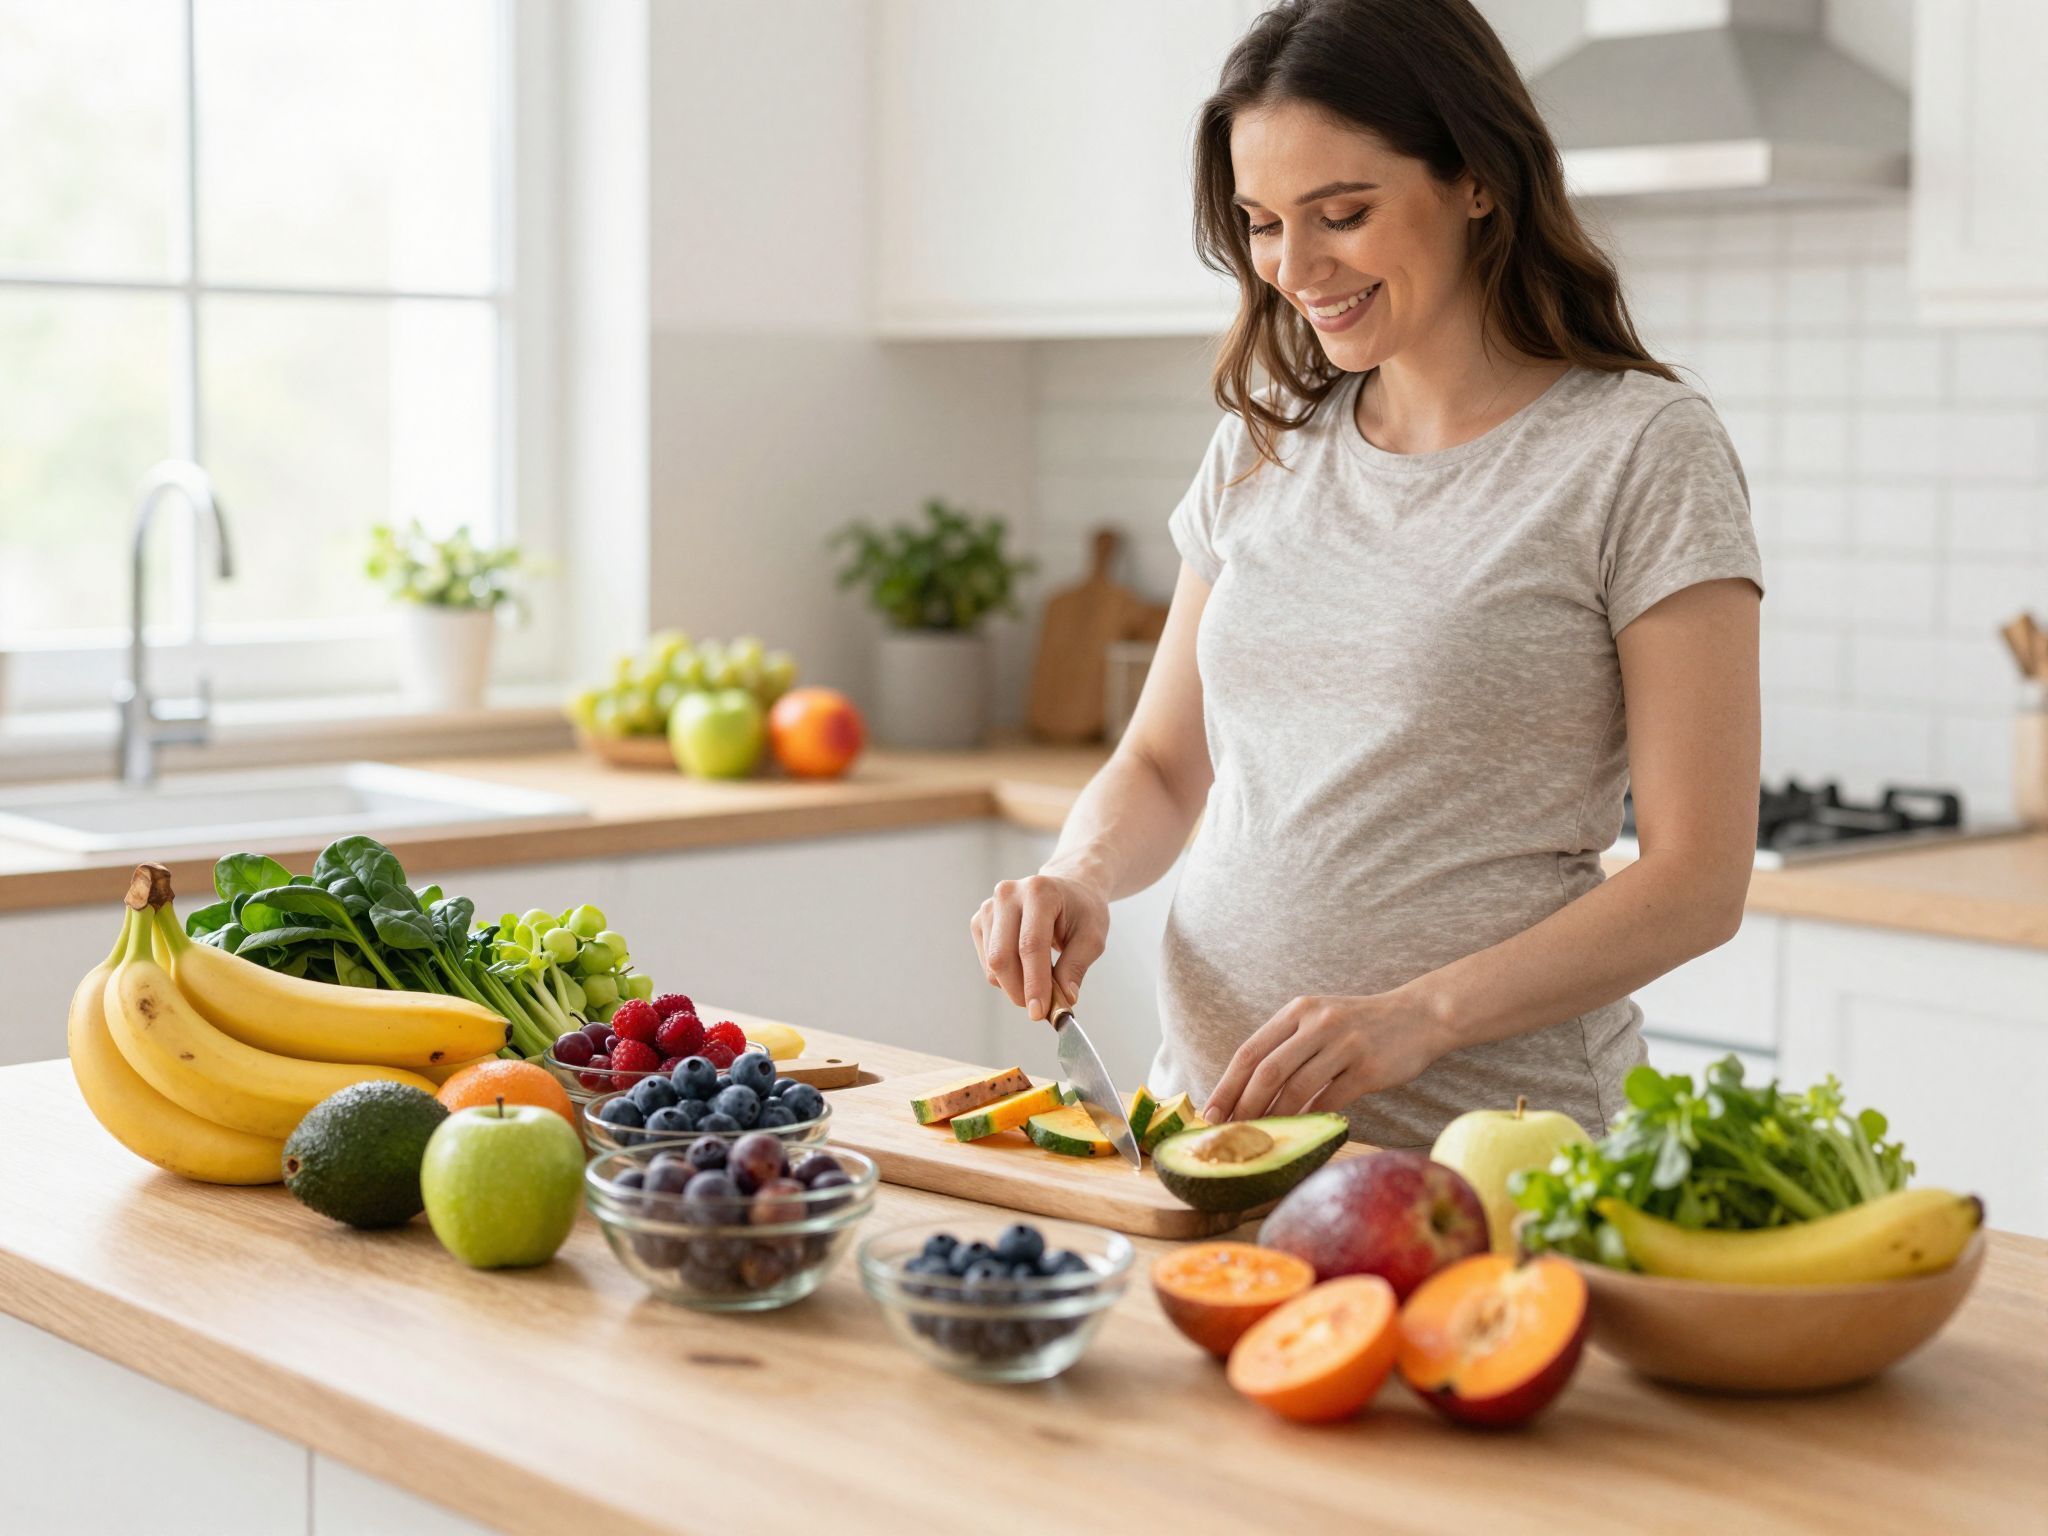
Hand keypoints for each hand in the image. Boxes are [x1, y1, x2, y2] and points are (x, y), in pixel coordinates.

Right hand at [969, 873, 1109, 1022]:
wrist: (1068, 889)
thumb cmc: (1082, 911)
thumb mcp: (1092, 937)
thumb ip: (1076, 967)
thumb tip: (1065, 999)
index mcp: (1039, 892)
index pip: (1030, 945)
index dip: (1034, 982)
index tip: (1040, 1012)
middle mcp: (1008, 895)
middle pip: (1002, 956)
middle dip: (1019, 991)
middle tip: (1040, 1010)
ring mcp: (990, 906)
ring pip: (993, 964)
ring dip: (1014, 986)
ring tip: (1041, 983)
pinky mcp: (980, 921)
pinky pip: (987, 963)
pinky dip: (1006, 977)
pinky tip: (1026, 969)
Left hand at [1204, 990, 1446, 1121]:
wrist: (1420, 1016)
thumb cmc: (1361, 1026)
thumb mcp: (1320, 1020)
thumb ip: (1288, 1047)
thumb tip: (1247, 1094)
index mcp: (1298, 1011)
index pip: (1250, 1051)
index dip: (1227, 1085)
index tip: (1210, 1114)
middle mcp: (1318, 1023)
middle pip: (1267, 1071)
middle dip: (1243, 1107)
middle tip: (1229, 1133)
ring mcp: (1344, 1044)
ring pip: (1296, 1088)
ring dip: (1274, 1117)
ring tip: (1261, 1137)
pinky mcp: (1368, 1068)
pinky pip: (1330, 1100)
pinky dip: (1310, 1119)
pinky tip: (1300, 1133)